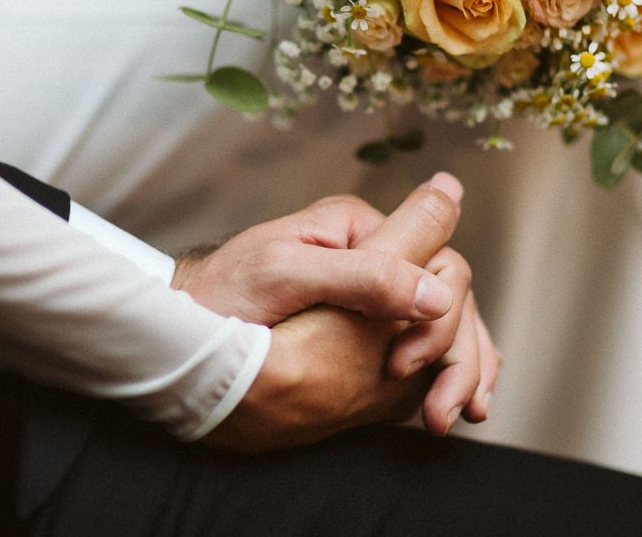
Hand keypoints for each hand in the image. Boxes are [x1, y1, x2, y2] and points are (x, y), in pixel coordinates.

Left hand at [196, 176, 499, 446]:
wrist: (180, 329)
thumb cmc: (221, 294)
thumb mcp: (285, 273)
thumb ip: (363, 276)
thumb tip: (435, 294)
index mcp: (357, 227)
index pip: (436, 260)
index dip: (436, 318)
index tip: (402, 368)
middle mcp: (372, 252)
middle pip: (448, 294)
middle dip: (456, 351)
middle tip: (438, 411)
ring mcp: (371, 289)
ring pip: (443, 320)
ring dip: (460, 366)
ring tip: (453, 415)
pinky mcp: (364, 325)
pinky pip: (422, 342)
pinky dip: (444, 371)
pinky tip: (446, 403)